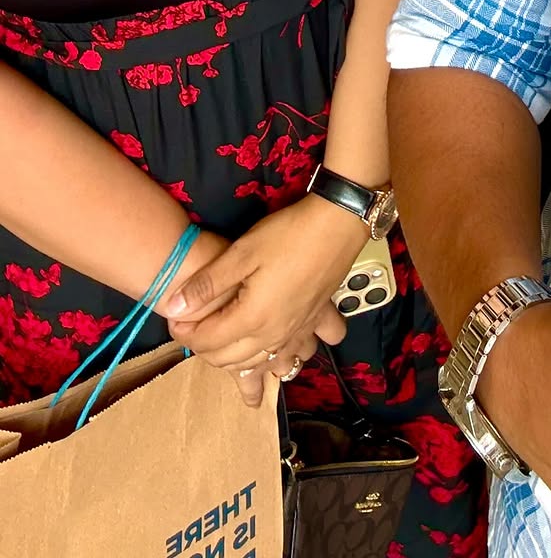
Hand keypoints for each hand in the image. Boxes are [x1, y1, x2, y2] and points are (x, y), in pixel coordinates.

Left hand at [164, 197, 355, 402]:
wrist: (337, 224)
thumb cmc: (288, 234)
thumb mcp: (241, 252)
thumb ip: (206, 284)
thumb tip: (172, 308)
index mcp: (252, 319)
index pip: (207, 342)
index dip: (184, 332)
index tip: (173, 318)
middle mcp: (274, 336)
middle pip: (228, 360)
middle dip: (204, 348)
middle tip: (192, 326)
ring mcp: (296, 335)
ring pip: (259, 365)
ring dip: (235, 361)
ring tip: (223, 344)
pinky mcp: (312, 326)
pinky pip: (292, 357)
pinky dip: (279, 362)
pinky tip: (275, 351)